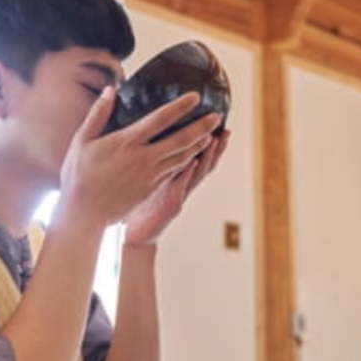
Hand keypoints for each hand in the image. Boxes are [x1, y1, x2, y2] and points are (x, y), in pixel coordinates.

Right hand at [58, 87, 222, 229]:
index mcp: (126, 142)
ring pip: (182, 157)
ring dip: (199, 144)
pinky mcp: (151, 188)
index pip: (160, 119)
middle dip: (202, 127)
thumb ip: (98, 114)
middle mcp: (143, 158)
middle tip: (217, 117)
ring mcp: (150, 175)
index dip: (180, 107)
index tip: (196, 97)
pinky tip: (194, 155)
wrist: (84, 212)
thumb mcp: (82, 141)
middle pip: (180, 139)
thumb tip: (110, 90)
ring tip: (212, 134)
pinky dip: (188, 161)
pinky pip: (175, 171)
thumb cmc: (79, 176)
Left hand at [123, 130, 228, 246]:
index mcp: (176, 176)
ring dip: (207, 157)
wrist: (135, 235)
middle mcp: (182, 185)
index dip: (208, 141)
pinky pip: (181, 187)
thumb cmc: (138, 207)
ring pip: (197, 174)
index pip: (197, 155)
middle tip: (225, 131)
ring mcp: (178, 196)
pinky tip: (192, 162)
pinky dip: (187, 174)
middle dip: (216, 148)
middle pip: (205, 163)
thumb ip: (155, 162)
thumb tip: (154, 139)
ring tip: (214, 140)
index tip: (216, 124)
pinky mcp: (171, 206)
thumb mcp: (149, 180)